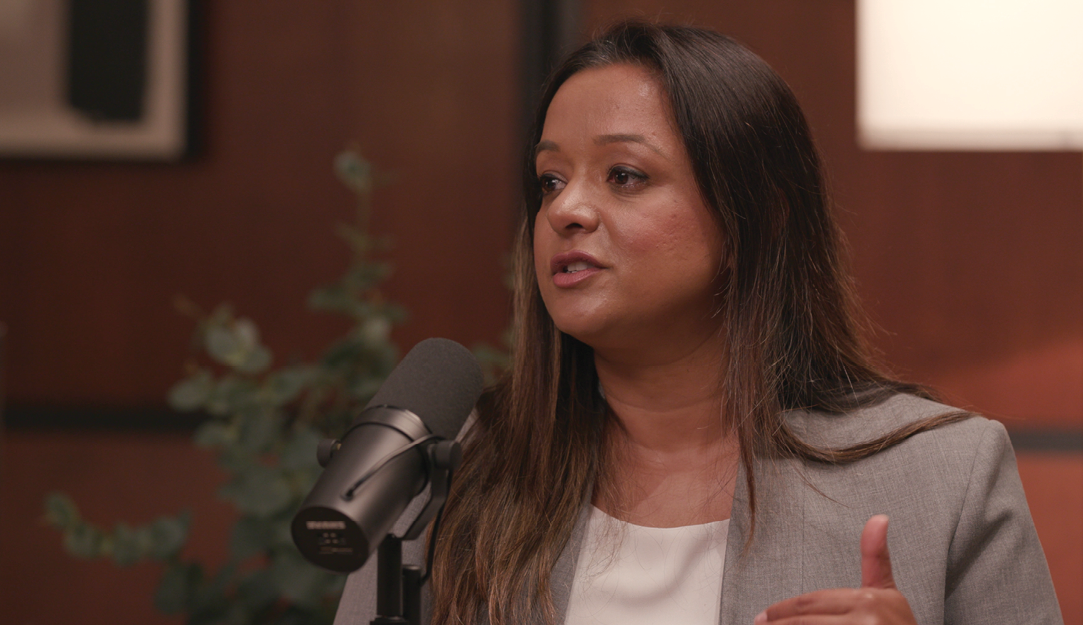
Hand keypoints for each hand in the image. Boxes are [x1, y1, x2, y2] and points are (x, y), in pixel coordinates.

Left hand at [753, 515, 917, 623]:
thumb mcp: (888, 592)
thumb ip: (876, 557)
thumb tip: (878, 517)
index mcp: (869, 599)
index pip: (812, 602)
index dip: (782, 609)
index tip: (763, 615)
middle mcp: (866, 618)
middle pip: (806, 620)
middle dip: (778, 623)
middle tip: (759, 624)